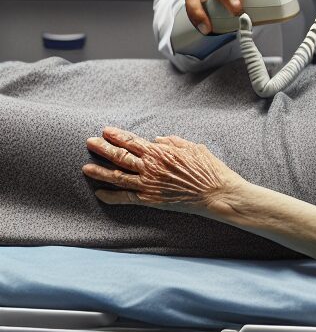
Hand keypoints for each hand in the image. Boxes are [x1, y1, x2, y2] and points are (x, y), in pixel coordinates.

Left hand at [82, 126, 245, 214]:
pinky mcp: (150, 200)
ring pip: (117, 177)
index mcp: (161, 151)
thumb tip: (157, 139)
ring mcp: (148, 184)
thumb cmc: (207, 167)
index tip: (105, 131)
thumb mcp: (192, 147)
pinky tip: (99, 193)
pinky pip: (125, 198)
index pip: (132, 141)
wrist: (215, 192)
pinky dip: (110, 196)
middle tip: (90, 142)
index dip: (117, 136)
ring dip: (100, 172)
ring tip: (85, 167)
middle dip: (103, 149)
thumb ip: (173, 141)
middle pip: (120, 156)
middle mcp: (150, 167)